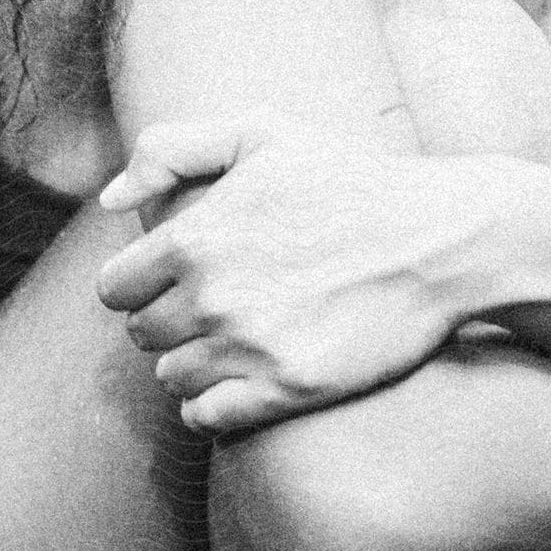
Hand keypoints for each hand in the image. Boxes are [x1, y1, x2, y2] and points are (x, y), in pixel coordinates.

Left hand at [95, 111, 496, 434]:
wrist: (439, 240)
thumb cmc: (350, 180)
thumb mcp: (262, 133)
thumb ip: (172, 149)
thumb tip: (111, 200)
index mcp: (197, 237)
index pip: (115, 288)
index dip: (140, 283)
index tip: (175, 278)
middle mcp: (213, 297)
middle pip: (143, 334)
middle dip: (169, 319)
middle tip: (214, 303)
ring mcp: (249, 348)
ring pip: (172, 378)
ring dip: (193, 361)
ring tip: (236, 337)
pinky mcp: (287, 389)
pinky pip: (208, 417)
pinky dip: (213, 404)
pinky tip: (243, 376)